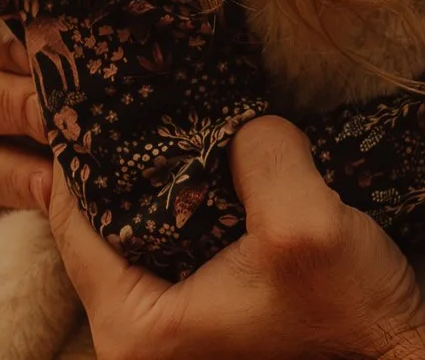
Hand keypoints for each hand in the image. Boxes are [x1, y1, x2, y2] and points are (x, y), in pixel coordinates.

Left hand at [48, 116, 424, 359]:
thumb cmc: (353, 322)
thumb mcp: (305, 223)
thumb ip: (261, 153)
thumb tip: (241, 120)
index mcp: (135, 327)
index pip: (71, 217)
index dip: (82, 148)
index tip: (103, 90)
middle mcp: (136, 341)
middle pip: (97, 226)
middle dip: (120, 163)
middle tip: (141, 98)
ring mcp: (169, 336)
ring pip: (135, 235)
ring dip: (157, 184)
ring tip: (180, 125)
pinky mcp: (202, 322)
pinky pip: (168, 252)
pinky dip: (184, 209)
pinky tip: (213, 169)